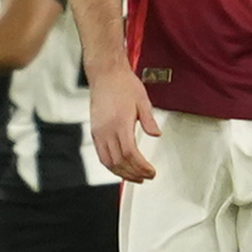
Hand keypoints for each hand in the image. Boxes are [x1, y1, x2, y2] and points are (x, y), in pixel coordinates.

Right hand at [88, 64, 160, 182]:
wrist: (105, 74)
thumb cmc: (123, 84)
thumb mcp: (142, 100)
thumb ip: (149, 120)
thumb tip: (156, 134)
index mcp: (120, 123)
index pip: (130, 154)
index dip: (141, 167)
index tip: (150, 171)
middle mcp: (107, 130)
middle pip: (119, 162)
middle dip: (133, 173)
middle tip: (146, 177)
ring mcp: (98, 132)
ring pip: (108, 162)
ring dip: (121, 173)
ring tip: (134, 177)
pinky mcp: (94, 131)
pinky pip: (101, 155)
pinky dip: (111, 165)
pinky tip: (120, 168)